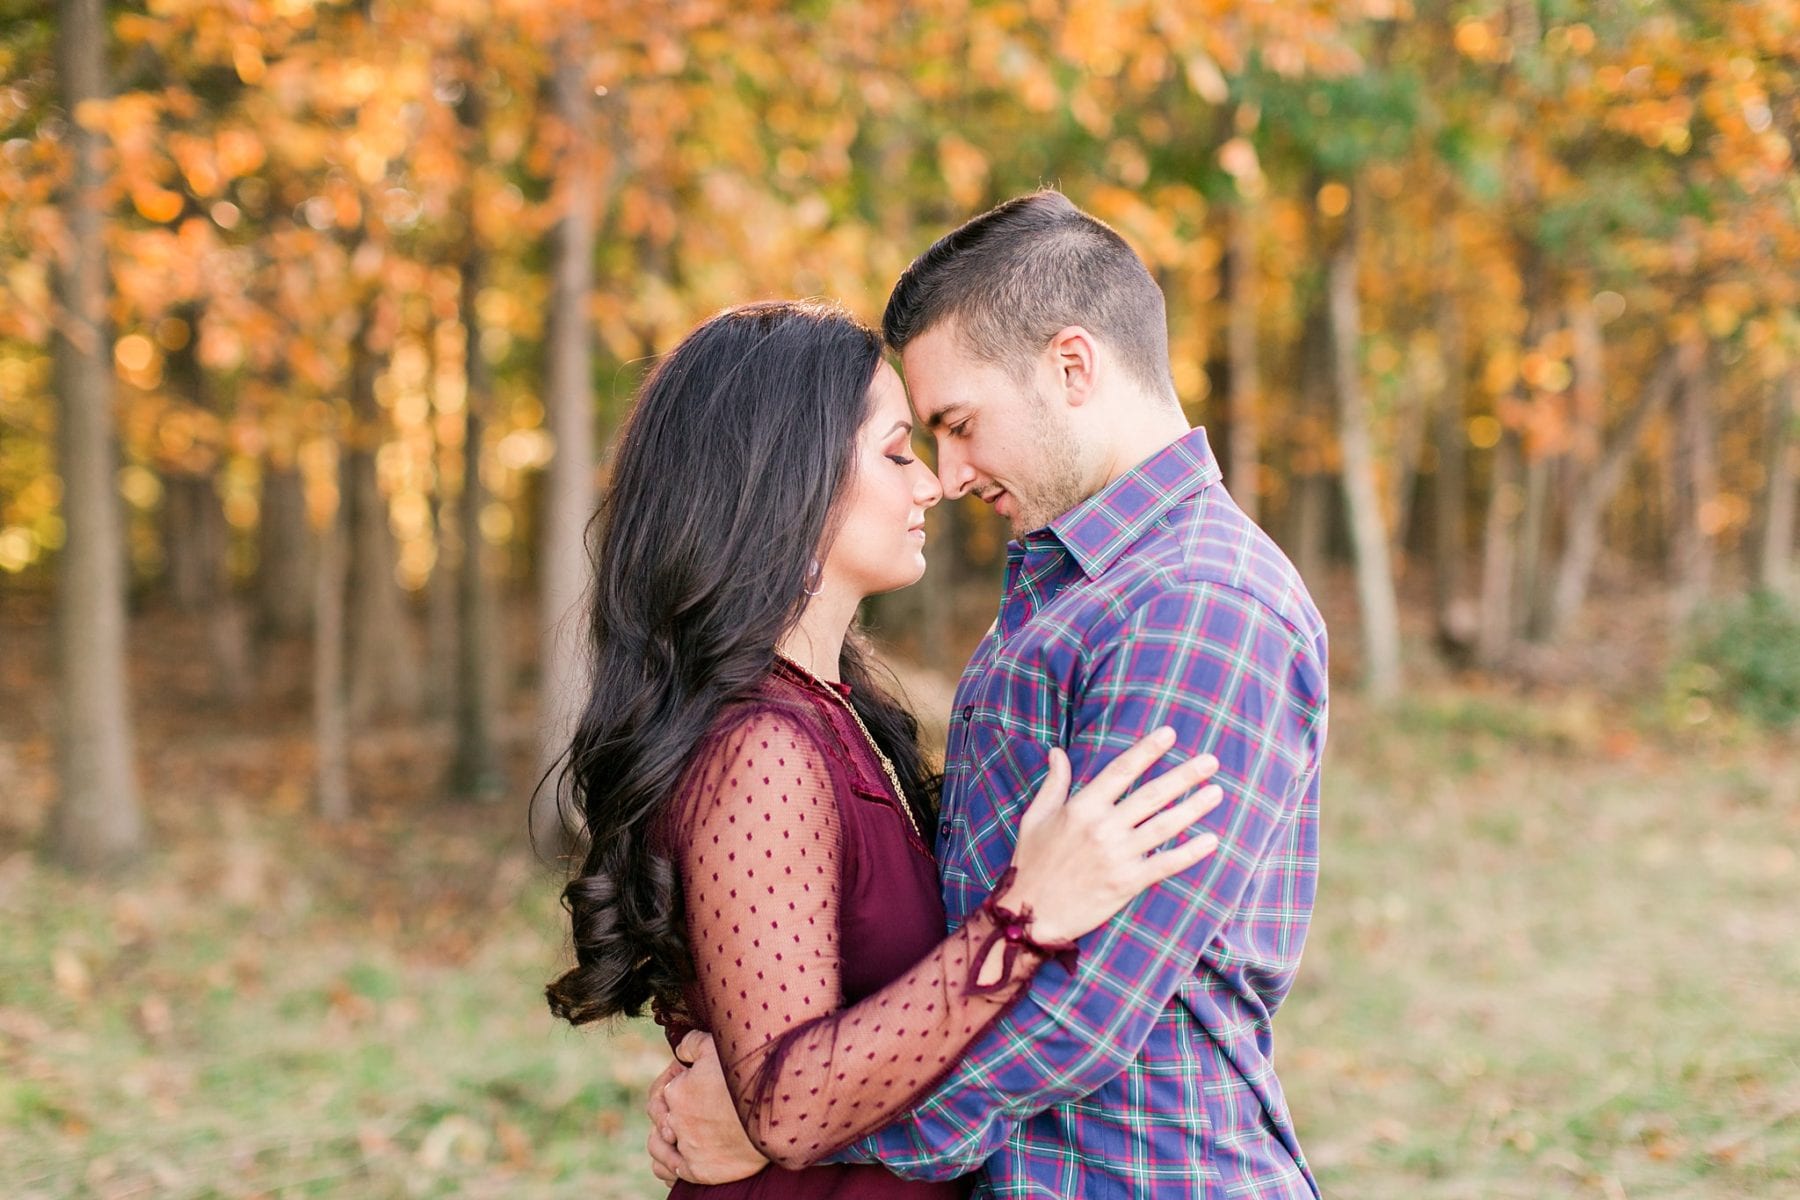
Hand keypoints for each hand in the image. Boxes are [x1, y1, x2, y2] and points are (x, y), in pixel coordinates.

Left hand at [646, 1031, 767, 1186]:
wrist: (775, 1111)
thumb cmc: (746, 1075)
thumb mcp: (715, 1046)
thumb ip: (691, 1044)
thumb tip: (679, 1049)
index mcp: (676, 1092)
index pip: (663, 1090)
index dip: (677, 1084)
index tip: (694, 1083)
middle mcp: (675, 1122)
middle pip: (660, 1117)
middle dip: (672, 1110)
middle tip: (693, 1107)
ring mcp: (686, 1148)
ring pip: (658, 1146)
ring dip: (663, 1139)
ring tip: (678, 1134)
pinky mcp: (699, 1171)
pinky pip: (668, 1170)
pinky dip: (669, 1163)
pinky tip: (679, 1156)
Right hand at [1001, 727, 1222, 945]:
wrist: (1030, 915)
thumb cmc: (1031, 864)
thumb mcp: (1035, 818)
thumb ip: (1053, 784)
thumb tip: (1057, 752)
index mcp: (1081, 808)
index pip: (1121, 770)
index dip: (1147, 750)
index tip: (1170, 734)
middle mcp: (1102, 828)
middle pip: (1151, 795)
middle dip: (1184, 775)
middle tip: (1210, 761)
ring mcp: (1117, 856)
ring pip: (1164, 826)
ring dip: (1194, 808)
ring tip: (1216, 792)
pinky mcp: (1127, 883)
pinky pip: (1165, 864)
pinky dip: (1190, 853)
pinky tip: (1211, 840)